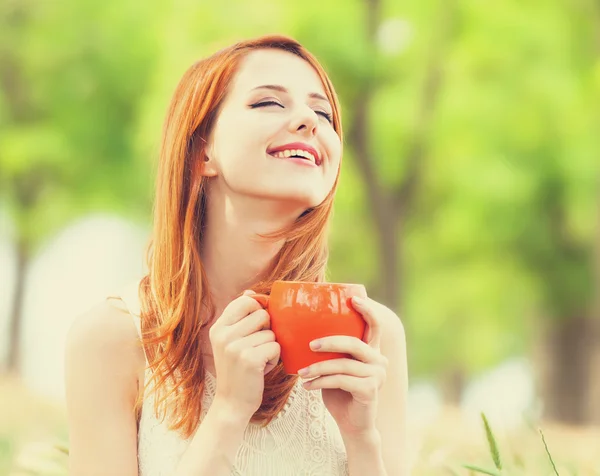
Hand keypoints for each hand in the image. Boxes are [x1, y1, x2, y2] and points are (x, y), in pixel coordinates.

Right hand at [209, 290, 280, 420]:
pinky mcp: (249, 359)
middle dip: (267, 329)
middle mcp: (224, 335)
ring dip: (271, 347)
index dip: (259, 306)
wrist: (232, 403)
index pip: (245, 300)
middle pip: (262, 314)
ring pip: (271, 333)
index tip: (262, 321)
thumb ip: (240, 318)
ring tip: (258, 360)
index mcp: (218, 327)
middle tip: (258, 346)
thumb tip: (251, 292)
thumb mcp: (231, 341)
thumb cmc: (237, 370)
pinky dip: (274, 359)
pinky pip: (275, 347)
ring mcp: (235, 347)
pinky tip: (262, 369)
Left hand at [297, 296, 387, 436]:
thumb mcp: (336, 367)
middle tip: (310, 344)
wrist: (351, 425)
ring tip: (302, 372)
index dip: (367, 310)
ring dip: (318, 367)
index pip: (374, 325)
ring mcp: (377, 376)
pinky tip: (307, 386)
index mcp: (372, 350)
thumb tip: (305, 333)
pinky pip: (341, 381)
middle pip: (354, 343)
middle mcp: (379, 360)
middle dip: (330, 342)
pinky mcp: (370, 391)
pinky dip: (321, 382)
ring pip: (343, 364)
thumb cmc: (340, 392)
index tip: (353, 299)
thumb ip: (332, 351)